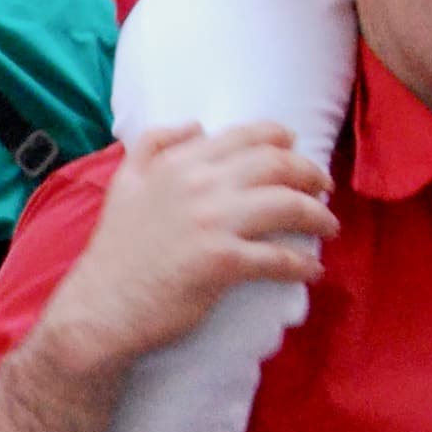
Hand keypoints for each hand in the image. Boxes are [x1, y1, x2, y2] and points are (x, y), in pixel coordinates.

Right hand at [36, 125, 336, 380]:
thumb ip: (154, 145)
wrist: (101, 307)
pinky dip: (303, 265)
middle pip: (276, 165)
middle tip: (324, 188)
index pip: (247, 137)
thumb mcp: (124, 181)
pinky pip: (279, 258)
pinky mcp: (223, 263)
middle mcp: (200, 184)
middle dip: (310, 174)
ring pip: (287, 205)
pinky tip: (313, 270)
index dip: (282, 141)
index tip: (298, 152)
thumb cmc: (116, 250)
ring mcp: (213, 222)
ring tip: (329, 227)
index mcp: (179, 162)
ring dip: (318, 216)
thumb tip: (196, 125)